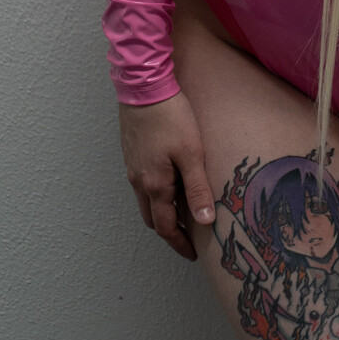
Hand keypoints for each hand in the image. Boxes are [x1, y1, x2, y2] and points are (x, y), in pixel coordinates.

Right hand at [117, 90, 215, 261]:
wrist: (144, 86)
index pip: (164, 227)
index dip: (178, 243)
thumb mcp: (191, 153)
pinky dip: (156, 193)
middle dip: (169, 231)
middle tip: (188, 238)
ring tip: (183, 211)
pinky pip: (142, 183)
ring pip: (145, 200)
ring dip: (162, 211)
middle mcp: (138, 180)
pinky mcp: (132, 152)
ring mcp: (133, 166)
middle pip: (152, 218)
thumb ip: (197, 188)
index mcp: (154, 185)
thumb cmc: (170, 117)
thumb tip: (206, 220)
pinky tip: (171, 182)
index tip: (192, 254)